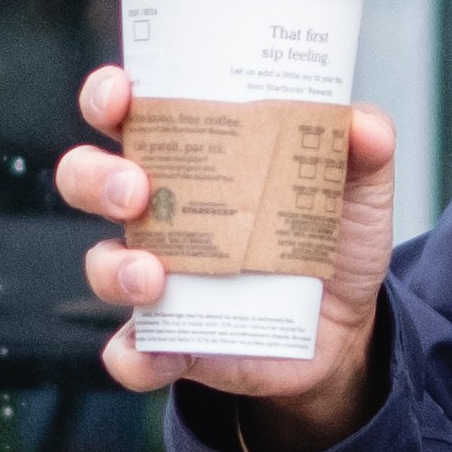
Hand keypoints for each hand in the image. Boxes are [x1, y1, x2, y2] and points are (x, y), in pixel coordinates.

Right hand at [53, 64, 398, 451]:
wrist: (347, 328)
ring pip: (101, 264)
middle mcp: (159, 211)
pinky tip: (160, 352)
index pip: (126, 111)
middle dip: (96, 179)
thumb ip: (363, 148)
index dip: (107, 96)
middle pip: (88, 179)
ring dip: (115, 268)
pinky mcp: (168, 340)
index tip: (121, 98)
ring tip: (153, 277)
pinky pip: (129, 351)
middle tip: (135, 190)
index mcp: (190, 155)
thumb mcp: (357, 187)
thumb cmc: (332, 237)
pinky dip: (135, 355)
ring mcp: (156, 277)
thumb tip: (362, 125)